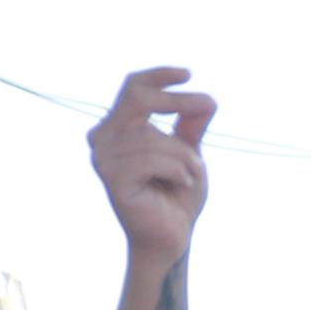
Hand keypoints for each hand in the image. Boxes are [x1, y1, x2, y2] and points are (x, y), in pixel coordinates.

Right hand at [88, 68, 215, 262]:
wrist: (173, 235)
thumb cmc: (178, 194)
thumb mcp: (189, 153)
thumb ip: (191, 125)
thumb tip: (206, 100)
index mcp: (118, 126)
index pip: (133, 88)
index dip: (158, 76)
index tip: (189, 73)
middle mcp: (103, 137)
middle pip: (137, 100)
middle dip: (176, 101)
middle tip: (207, 106)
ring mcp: (103, 157)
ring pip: (153, 136)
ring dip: (185, 156)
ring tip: (191, 175)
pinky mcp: (110, 178)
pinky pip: (151, 159)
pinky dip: (177, 170)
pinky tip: (181, 184)